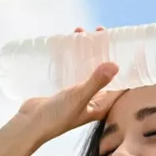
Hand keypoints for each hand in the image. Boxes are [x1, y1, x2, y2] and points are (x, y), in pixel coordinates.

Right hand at [9, 26, 124, 143]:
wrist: (30, 124)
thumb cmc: (57, 116)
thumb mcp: (79, 97)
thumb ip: (96, 82)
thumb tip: (115, 66)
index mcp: (101, 105)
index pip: (120, 85)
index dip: (124, 66)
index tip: (124, 46)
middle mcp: (92, 99)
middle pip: (104, 72)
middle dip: (103, 51)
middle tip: (100, 31)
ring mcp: (78, 94)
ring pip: (87, 68)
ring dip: (87, 51)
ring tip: (82, 32)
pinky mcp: (65, 89)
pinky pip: (74, 69)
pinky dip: (73, 57)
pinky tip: (70, 44)